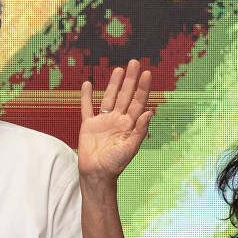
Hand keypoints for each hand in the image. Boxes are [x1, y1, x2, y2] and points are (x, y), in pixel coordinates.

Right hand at [78, 59, 152, 179]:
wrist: (97, 175)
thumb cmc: (115, 165)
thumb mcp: (130, 148)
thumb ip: (140, 130)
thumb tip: (150, 112)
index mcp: (129, 125)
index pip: (138, 102)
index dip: (142, 88)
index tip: (146, 74)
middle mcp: (118, 120)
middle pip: (125, 96)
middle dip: (130, 80)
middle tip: (134, 63)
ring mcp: (103, 121)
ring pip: (109, 98)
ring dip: (114, 84)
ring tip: (119, 70)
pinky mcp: (88, 125)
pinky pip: (87, 108)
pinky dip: (86, 96)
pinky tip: (88, 85)